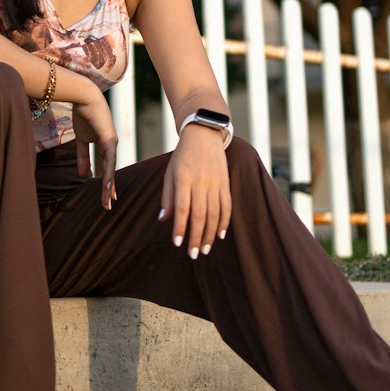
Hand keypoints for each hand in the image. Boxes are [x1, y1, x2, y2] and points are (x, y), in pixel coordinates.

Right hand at [71, 84, 117, 210]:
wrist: (84, 97)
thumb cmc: (83, 114)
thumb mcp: (81, 139)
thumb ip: (82, 156)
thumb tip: (84, 174)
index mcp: (104, 145)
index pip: (106, 167)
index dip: (106, 182)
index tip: (106, 196)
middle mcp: (111, 146)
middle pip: (111, 171)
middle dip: (109, 189)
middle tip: (108, 205)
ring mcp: (112, 143)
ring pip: (111, 169)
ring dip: (108, 186)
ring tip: (107, 201)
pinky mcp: (110, 139)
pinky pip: (109, 160)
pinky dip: (108, 173)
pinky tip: (107, 185)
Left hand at [159, 126, 231, 257]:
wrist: (203, 136)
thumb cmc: (182, 157)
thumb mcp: (170, 173)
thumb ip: (168, 197)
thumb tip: (163, 220)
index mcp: (184, 179)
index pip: (182, 208)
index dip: (180, 227)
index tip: (177, 243)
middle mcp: (201, 182)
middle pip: (200, 215)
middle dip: (197, 237)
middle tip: (193, 254)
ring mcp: (215, 183)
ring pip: (215, 214)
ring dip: (211, 234)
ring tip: (206, 249)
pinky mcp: (226, 183)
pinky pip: (227, 206)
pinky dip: (224, 222)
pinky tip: (220, 234)